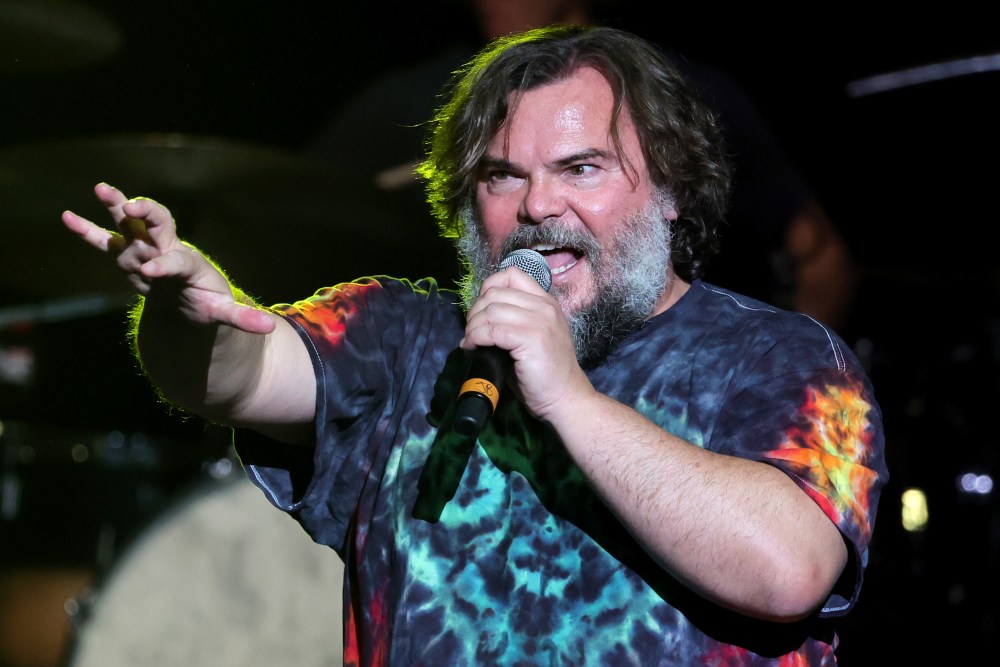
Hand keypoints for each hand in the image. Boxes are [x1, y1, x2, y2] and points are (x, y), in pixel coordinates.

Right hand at [61, 183, 273, 333]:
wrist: (188, 294)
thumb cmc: (206, 300)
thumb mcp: (223, 311)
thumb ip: (241, 317)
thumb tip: (270, 326)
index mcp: (188, 264)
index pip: (175, 261)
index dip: (164, 265)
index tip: (150, 271)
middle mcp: (166, 249)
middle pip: (157, 226)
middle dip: (144, 215)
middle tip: (132, 206)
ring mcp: (145, 248)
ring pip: (130, 225)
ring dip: (116, 207)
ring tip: (101, 187)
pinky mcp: (127, 254)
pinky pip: (105, 241)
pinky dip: (87, 231)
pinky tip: (66, 216)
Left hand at [460, 266, 592, 421]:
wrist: (565, 399)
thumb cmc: (544, 374)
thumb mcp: (531, 337)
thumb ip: (511, 321)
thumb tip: (478, 318)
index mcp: (546, 302)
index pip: (511, 275)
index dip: (488, 289)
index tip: (481, 312)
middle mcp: (544, 306)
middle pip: (495, 293)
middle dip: (475, 312)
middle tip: (472, 333)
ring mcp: (539, 321)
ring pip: (490, 310)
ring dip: (473, 327)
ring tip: (471, 342)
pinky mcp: (531, 338)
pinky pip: (492, 330)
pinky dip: (475, 338)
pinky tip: (472, 348)